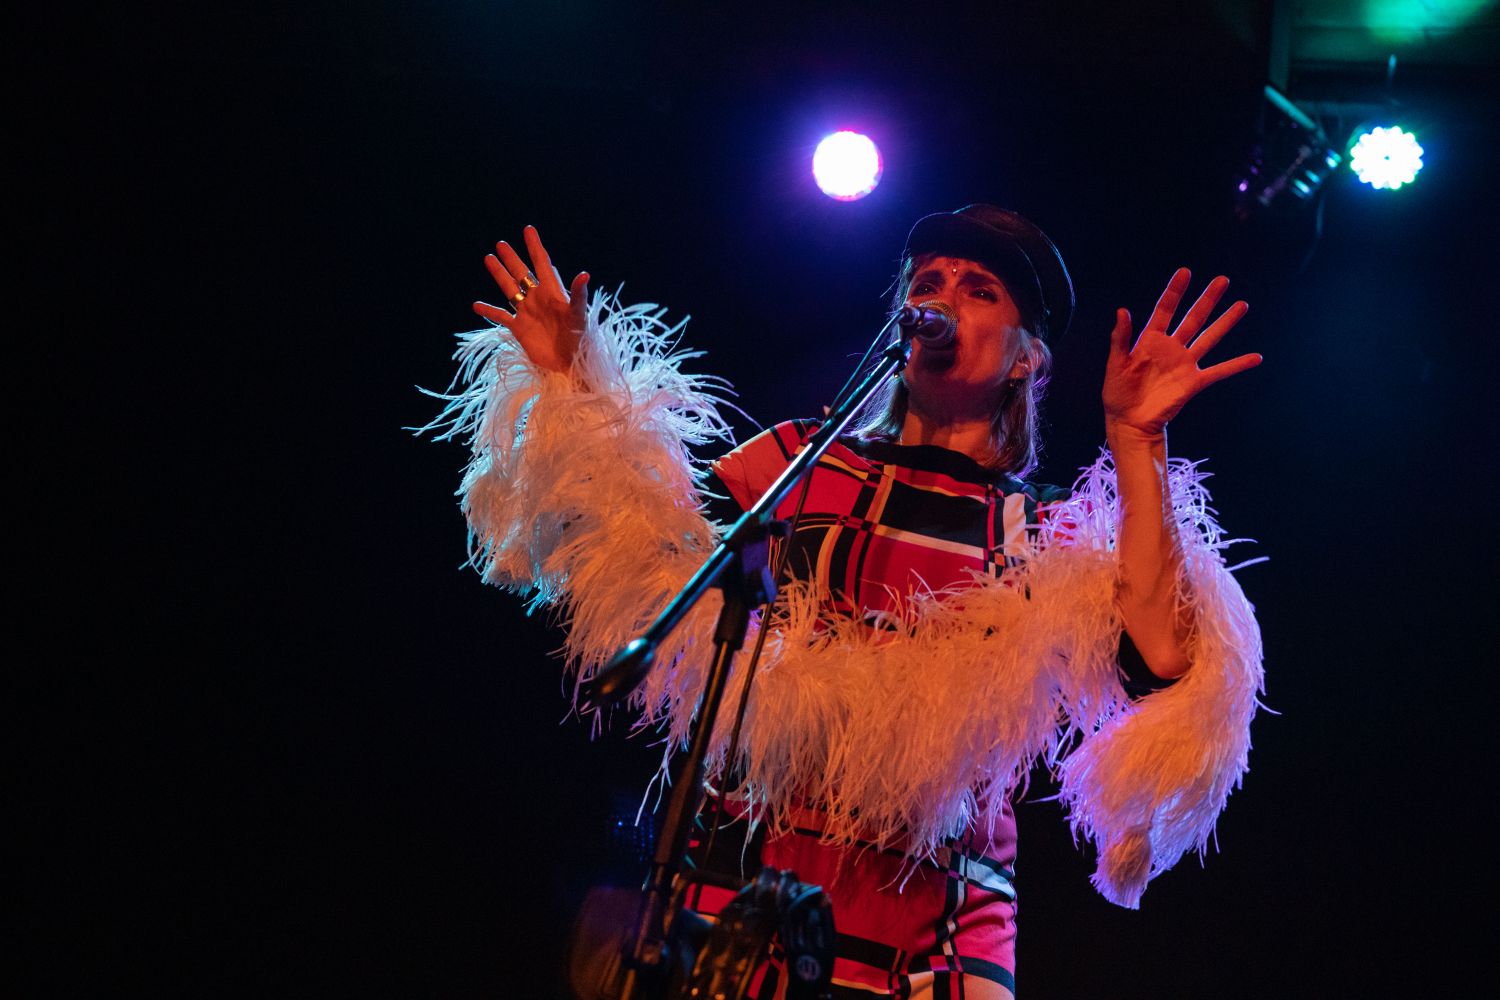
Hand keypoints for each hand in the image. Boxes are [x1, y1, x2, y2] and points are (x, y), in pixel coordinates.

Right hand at [473, 225, 590, 373]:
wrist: (570, 365)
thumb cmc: (579, 340)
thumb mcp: (579, 315)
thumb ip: (579, 294)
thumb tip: (584, 274)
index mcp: (553, 292)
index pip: (542, 263)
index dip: (535, 246)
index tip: (528, 229)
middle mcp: (538, 299)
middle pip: (522, 273)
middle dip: (512, 259)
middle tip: (501, 244)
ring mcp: (528, 313)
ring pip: (510, 290)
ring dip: (499, 275)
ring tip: (488, 259)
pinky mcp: (519, 329)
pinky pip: (500, 317)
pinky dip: (489, 310)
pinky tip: (476, 305)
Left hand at [1102, 268, 1260, 437]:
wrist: (1128, 421)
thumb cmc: (1117, 393)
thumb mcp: (1115, 364)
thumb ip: (1120, 338)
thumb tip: (1122, 310)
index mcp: (1150, 340)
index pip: (1164, 310)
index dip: (1175, 292)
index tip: (1185, 272)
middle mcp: (1171, 348)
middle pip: (1193, 318)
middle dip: (1207, 299)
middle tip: (1222, 280)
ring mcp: (1184, 364)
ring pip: (1209, 338)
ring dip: (1226, 322)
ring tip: (1242, 305)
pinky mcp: (1193, 382)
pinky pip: (1219, 372)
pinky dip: (1237, 365)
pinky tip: (1256, 357)